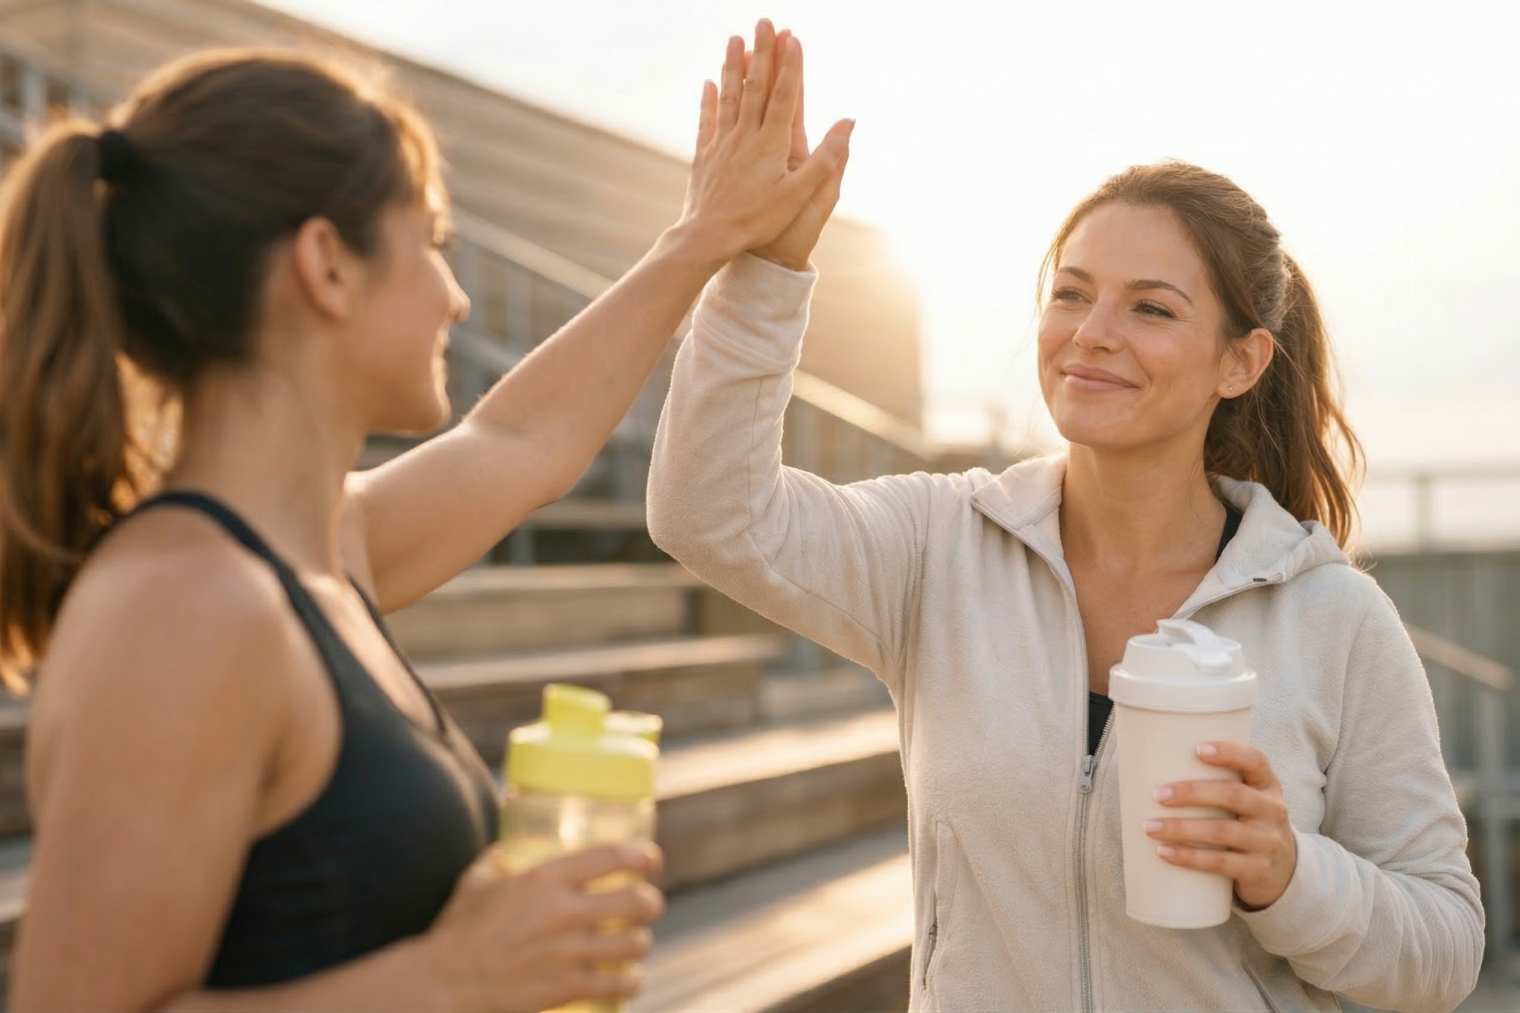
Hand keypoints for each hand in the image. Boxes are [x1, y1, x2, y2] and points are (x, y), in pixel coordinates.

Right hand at [417, 843, 664, 1012]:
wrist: (443, 982)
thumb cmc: (457, 930)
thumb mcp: (476, 882)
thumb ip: (497, 860)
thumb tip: (506, 849)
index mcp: (544, 879)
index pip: (610, 856)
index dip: (641, 855)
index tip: (651, 859)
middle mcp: (563, 912)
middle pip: (637, 901)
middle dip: (651, 903)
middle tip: (648, 905)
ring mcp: (568, 952)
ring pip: (635, 944)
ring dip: (640, 943)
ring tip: (635, 943)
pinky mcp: (567, 988)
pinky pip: (620, 982)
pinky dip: (631, 980)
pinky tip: (629, 977)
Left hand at [677, 20, 852, 266]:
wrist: (709, 236)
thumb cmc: (758, 220)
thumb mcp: (800, 195)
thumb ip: (826, 159)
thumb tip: (849, 123)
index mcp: (772, 143)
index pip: (785, 95)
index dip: (790, 65)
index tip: (793, 37)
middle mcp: (745, 135)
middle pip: (755, 86)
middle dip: (762, 52)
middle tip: (764, 22)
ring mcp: (722, 142)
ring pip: (729, 96)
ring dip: (733, 66)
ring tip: (734, 40)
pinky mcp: (704, 155)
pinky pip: (708, 120)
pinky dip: (710, 100)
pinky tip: (710, 84)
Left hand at [1146, 741, 1298, 910]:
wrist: (1281, 870)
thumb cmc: (1245, 821)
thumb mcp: (1244, 798)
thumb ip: (1215, 780)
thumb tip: (1149, 763)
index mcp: (1267, 785)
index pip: (1256, 761)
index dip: (1230, 753)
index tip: (1197, 749)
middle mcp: (1272, 810)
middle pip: (1233, 795)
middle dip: (1192, 793)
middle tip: (1157, 794)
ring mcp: (1268, 842)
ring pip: (1223, 832)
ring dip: (1182, 829)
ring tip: (1149, 826)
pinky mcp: (1258, 870)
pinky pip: (1221, 863)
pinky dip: (1190, 858)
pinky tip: (1164, 852)